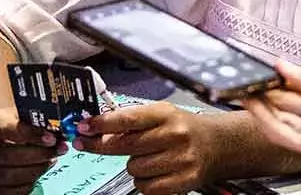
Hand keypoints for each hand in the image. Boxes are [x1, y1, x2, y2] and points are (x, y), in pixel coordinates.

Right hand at [0, 106, 61, 194]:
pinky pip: (9, 192)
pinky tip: (37, 171)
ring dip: (37, 170)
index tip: (52, 138)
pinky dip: (28, 184)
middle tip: (59, 150)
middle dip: (39, 155)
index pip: (5, 129)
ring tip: (51, 160)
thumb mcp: (19, 114)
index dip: (30, 134)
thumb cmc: (10, 124)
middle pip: (7, 156)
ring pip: (9, 177)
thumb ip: (34, 120)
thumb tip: (59, 129)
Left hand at [75, 102, 216, 194]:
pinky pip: (146, 187)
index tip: (84, 127)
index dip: (102, 124)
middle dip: (102, 145)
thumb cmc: (183, 129)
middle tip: (89, 143)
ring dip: (133, 165)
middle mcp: (174, 135)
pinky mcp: (183, 181)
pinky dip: (144, 182)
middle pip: (125, 145)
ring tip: (148, 158)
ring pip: (133, 168)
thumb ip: (132, 120)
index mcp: (166, 114)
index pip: (128, 119)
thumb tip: (97, 127)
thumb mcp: (161, 115)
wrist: (217, 145)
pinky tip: (155, 172)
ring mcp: (180, 159)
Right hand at [240, 63, 300, 180]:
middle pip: (284, 105)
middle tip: (241, 78)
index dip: (277, 79)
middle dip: (263, 93)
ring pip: (279, 120)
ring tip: (239, 90)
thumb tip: (282, 65)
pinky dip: (266, 121)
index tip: (259, 67)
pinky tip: (253, 106)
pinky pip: (284, 134)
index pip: (296, 90)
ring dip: (258, 107)